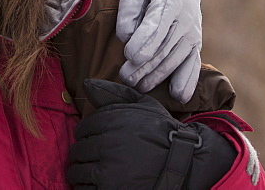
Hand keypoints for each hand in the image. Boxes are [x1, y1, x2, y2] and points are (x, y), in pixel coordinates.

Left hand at [66, 79, 233, 189]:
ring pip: (79, 170)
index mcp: (111, 122)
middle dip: (85, 153)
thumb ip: (114, 93)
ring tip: (96, 172)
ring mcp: (107, 169)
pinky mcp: (110, 188)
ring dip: (83, 171)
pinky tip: (100, 183)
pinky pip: (86, 187)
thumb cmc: (164, 133)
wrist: (186, 164)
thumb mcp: (144, 105)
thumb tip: (87, 84)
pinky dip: (88, 186)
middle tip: (97, 158)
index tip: (98, 140)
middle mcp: (106, 144)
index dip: (89, 135)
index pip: (83, 128)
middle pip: (79, 150)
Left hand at [108, 0, 202, 101]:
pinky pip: (193, 63)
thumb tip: (125, 36)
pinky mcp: (195, 42)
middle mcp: (187, 17)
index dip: (145, 42)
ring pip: (175, 58)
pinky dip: (187, 80)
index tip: (129, 55)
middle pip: (165, 46)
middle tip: (125, 77)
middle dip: (145, 65)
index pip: (158, 25)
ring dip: (157, 75)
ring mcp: (193, 32)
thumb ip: (129, 6)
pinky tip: (179, 97)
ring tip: (137, 85)